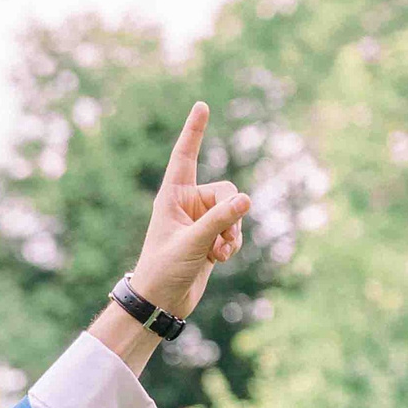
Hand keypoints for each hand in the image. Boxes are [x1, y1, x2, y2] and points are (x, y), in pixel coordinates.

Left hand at [126, 102, 250, 320]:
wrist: (161, 301)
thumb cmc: (164, 270)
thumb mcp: (193, 244)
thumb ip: (220, 221)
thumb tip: (247, 200)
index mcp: (172, 197)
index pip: (184, 157)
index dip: (193, 131)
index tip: (201, 106)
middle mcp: (187, 204)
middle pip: (227, 191)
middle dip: (232, 214)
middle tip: (222, 239)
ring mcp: (200, 220)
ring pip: (235, 211)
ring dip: (233, 232)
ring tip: (219, 252)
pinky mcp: (211, 236)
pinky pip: (234, 229)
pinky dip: (233, 243)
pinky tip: (221, 258)